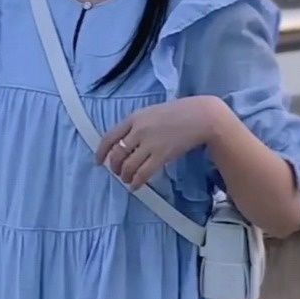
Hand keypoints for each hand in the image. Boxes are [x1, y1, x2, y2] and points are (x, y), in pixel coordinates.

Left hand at [95, 96, 218, 190]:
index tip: (98, 161)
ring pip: (128, 166)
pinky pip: (143, 173)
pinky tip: (135, 186)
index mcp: (134, 118)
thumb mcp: (152, 112)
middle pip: (117, 154)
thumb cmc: (178, 112)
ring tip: (127, 180)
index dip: (101, 152)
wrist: (201, 116)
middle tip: (117, 172)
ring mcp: (149, 143)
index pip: (110, 137)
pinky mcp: (162, 155)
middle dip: (114, 167)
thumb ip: (137, 125)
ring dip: (125, 176)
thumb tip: (125, 142)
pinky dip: (136, 182)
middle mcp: (138, 130)